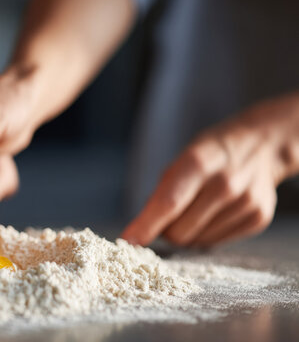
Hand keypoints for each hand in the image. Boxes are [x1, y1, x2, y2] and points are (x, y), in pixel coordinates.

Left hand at [122, 99, 296, 247]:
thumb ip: (162, 193)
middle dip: (166, 230)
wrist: (260, 145)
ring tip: (197, 208)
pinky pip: (216, 243)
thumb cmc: (209, 155)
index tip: (128, 241)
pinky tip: (216, 212)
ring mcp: (245, 202)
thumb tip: (139, 231)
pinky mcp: (258, 217)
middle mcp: (225, 183)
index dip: (146, 225)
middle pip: (179, 232)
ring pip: (196, 242)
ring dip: (187, 233)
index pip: (168, 203)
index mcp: (198, 162)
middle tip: (171, 215)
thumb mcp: (181, 161)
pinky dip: (207, 234)